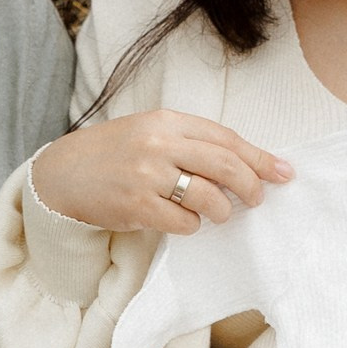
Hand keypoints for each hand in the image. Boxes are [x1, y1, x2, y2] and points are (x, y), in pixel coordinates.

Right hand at [30, 111, 291, 233]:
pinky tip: (182, 221)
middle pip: (225, 165)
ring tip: (217, 213)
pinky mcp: (137, 206)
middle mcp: (159, 144)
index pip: (225, 138)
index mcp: (166, 121)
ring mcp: (147, 175)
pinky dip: (192, 226)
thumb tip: (243, 163)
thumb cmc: (113, 154)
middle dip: (251, 185)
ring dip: (222, 210)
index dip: (259, 157)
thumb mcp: (150, 133)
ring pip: (209, 197)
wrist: (62, 173)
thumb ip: (190, 142)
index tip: (283, 172)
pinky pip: (184, 222)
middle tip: (257, 199)